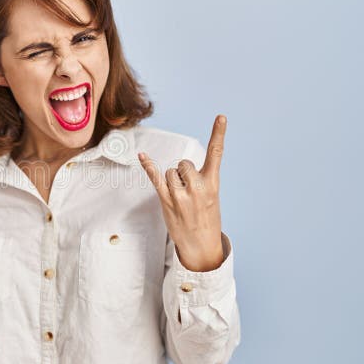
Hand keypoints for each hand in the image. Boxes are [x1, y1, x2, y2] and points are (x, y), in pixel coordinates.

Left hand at [138, 115, 226, 271]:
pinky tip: (143, 155)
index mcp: (212, 184)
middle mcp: (197, 187)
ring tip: (180, 200)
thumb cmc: (207, 220)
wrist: (201, 247)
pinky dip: (148, 166)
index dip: (218, 134)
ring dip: (172, 182)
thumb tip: (182, 169)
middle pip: (184, 164)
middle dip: (184, 174)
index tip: (221, 117)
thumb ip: (201, 180)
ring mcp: (181, 195)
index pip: (216, 154)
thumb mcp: (212, 198)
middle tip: (189, 193)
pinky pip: (155, 178)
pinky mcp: (166, 201)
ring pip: (170, 172)